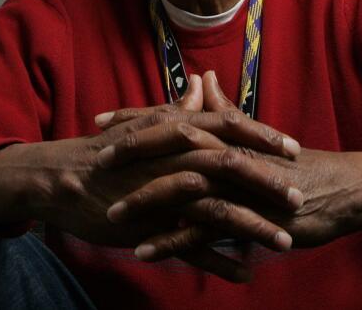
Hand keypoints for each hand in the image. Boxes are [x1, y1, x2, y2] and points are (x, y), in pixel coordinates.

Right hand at [0, 79, 302, 280]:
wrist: (62, 178)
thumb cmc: (106, 153)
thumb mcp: (146, 126)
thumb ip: (179, 109)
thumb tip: (201, 87)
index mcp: (176, 129)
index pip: (229, 126)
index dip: (263, 136)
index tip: (294, 147)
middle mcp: (173, 156)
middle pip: (231, 165)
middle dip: (269, 182)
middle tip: (299, 198)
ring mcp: (162, 190)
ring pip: (217, 206)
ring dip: (253, 226)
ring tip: (284, 241)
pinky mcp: (150, 221)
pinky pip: (190, 243)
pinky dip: (217, 260)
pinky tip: (244, 274)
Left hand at [99, 73, 361, 263]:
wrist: (347, 189)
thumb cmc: (298, 166)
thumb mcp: (257, 136)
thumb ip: (225, 110)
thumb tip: (202, 81)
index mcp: (228, 131)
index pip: (172, 118)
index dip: (133, 118)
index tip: (99, 120)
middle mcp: (229, 150)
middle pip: (170, 144)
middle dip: (129, 150)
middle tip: (92, 157)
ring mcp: (239, 183)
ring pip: (183, 187)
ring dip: (144, 200)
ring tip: (111, 213)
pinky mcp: (250, 214)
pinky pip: (204, 228)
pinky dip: (173, 239)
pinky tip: (145, 250)